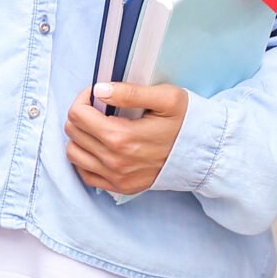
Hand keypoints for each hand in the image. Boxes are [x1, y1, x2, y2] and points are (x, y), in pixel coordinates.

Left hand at [65, 83, 189, 195]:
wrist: (203, 153)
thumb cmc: (186, 123)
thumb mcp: (166, 98)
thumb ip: (130, 92)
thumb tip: (100, 90)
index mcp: (122, 136)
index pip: (78, 115)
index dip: (82, 98)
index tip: (95, 94)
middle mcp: (115, 161)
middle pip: (73, 133)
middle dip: (80, 114)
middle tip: (97, 107)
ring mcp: (117, 177)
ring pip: (73, 154)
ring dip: (79, 136)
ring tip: (96, 126)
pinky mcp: (120, 187)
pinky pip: (85, 175)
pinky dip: (85, 159)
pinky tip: (97, 147)